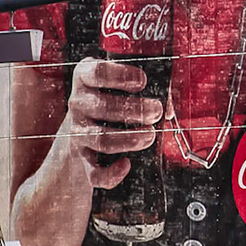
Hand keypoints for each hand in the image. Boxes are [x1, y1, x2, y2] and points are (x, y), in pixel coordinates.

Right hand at [62, 58, 162, 186]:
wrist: (80, 140)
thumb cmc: (113, 105)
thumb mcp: (124, 90)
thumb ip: (147, 91)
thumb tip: (169, 107)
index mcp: (87, 79)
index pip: (95, 72)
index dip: (119, 75)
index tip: (142, 82)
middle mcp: (78, 104)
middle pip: (101, 106)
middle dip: (134, 110)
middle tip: (157, 112)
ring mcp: (77, 132)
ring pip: (100, 138)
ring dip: (129, 138)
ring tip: (150, 135)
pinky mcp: (82, 160)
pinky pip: (93, 172)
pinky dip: (111, 173)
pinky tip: (126, 165)